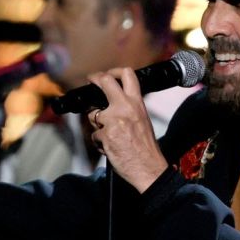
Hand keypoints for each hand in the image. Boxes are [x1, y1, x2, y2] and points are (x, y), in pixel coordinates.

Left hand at [85, 68, 167, 192]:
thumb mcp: (142, 120)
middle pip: (104, 81)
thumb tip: (107, 105)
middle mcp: (125, 107)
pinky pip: (94, 135)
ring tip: (110, 137)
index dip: (113, 71)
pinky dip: (99, 143)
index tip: (106, 75)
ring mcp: (113, 120)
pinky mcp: (105, 135)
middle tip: (91, 81)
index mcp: (137, 103)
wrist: (149, 168)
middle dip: (94, 79)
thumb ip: (128, 108)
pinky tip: (111, 148)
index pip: (127, 74)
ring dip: (96, 125)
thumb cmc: (146, 148)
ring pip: (93, 114)